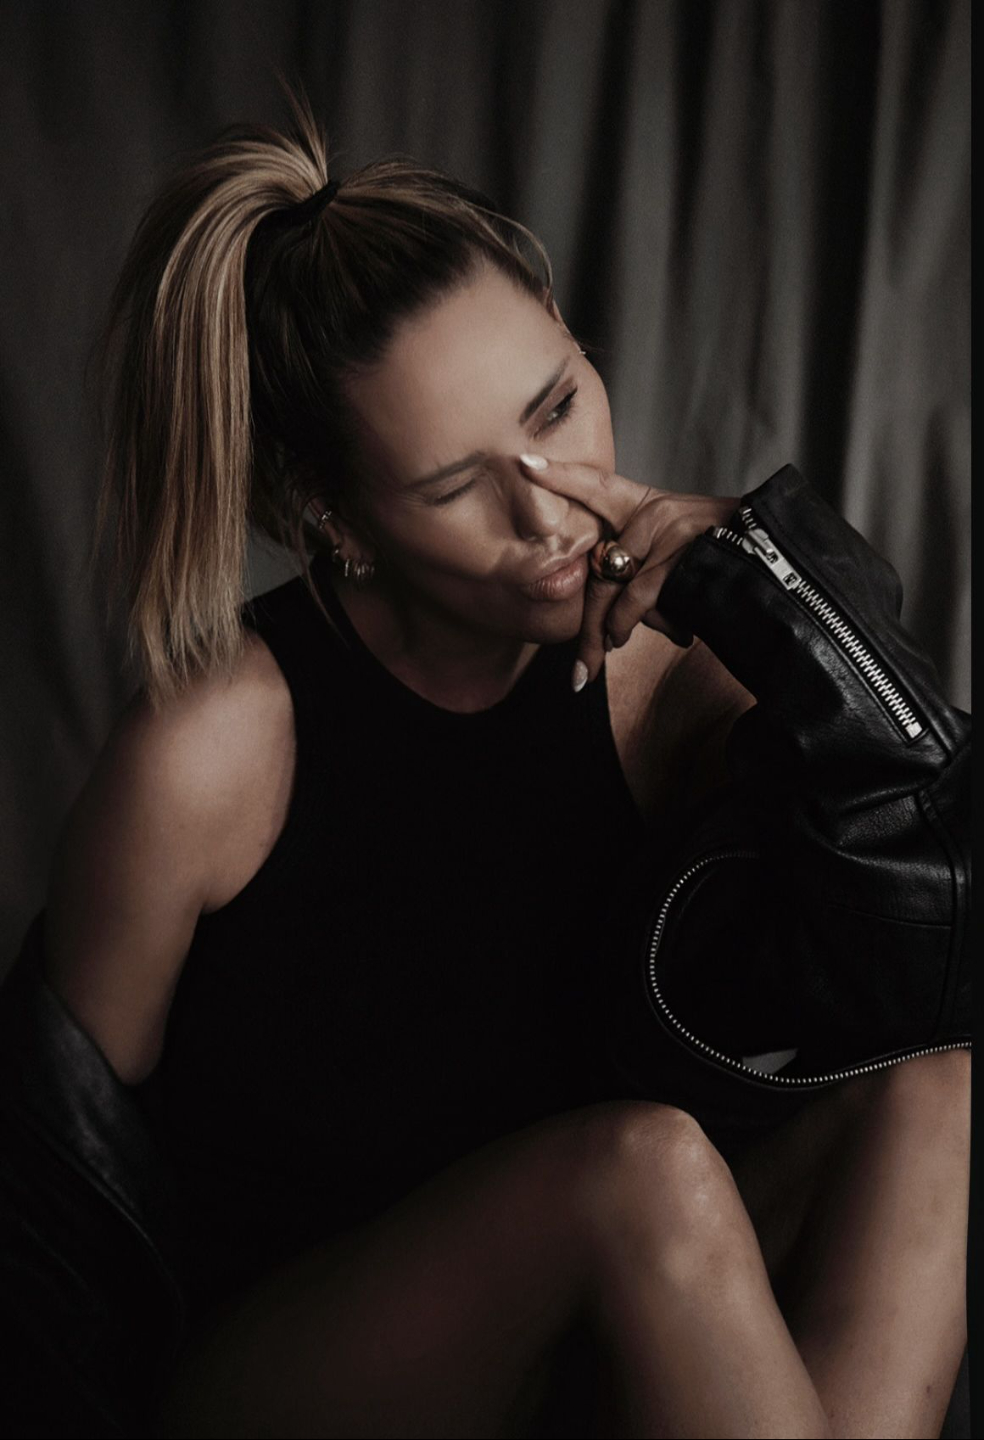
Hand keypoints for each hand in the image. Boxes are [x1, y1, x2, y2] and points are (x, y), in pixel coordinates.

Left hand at [518, 454, 739, 687]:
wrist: (783, 567)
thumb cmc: (724, 568)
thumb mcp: (677, 560)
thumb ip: (637, 571)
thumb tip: (602, 623)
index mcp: (647, 503)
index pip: (594, 484)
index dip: (559, 475)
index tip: (524, 463)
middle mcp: (654, 509)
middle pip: (596, 567)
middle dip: (586, 626)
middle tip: (580, 669)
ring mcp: (669, 527)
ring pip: (614, 588)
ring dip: (610, 631)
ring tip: (619, 649)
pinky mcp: (682, 550)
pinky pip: (637, 595)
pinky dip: (629, 623)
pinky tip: (643, 638)